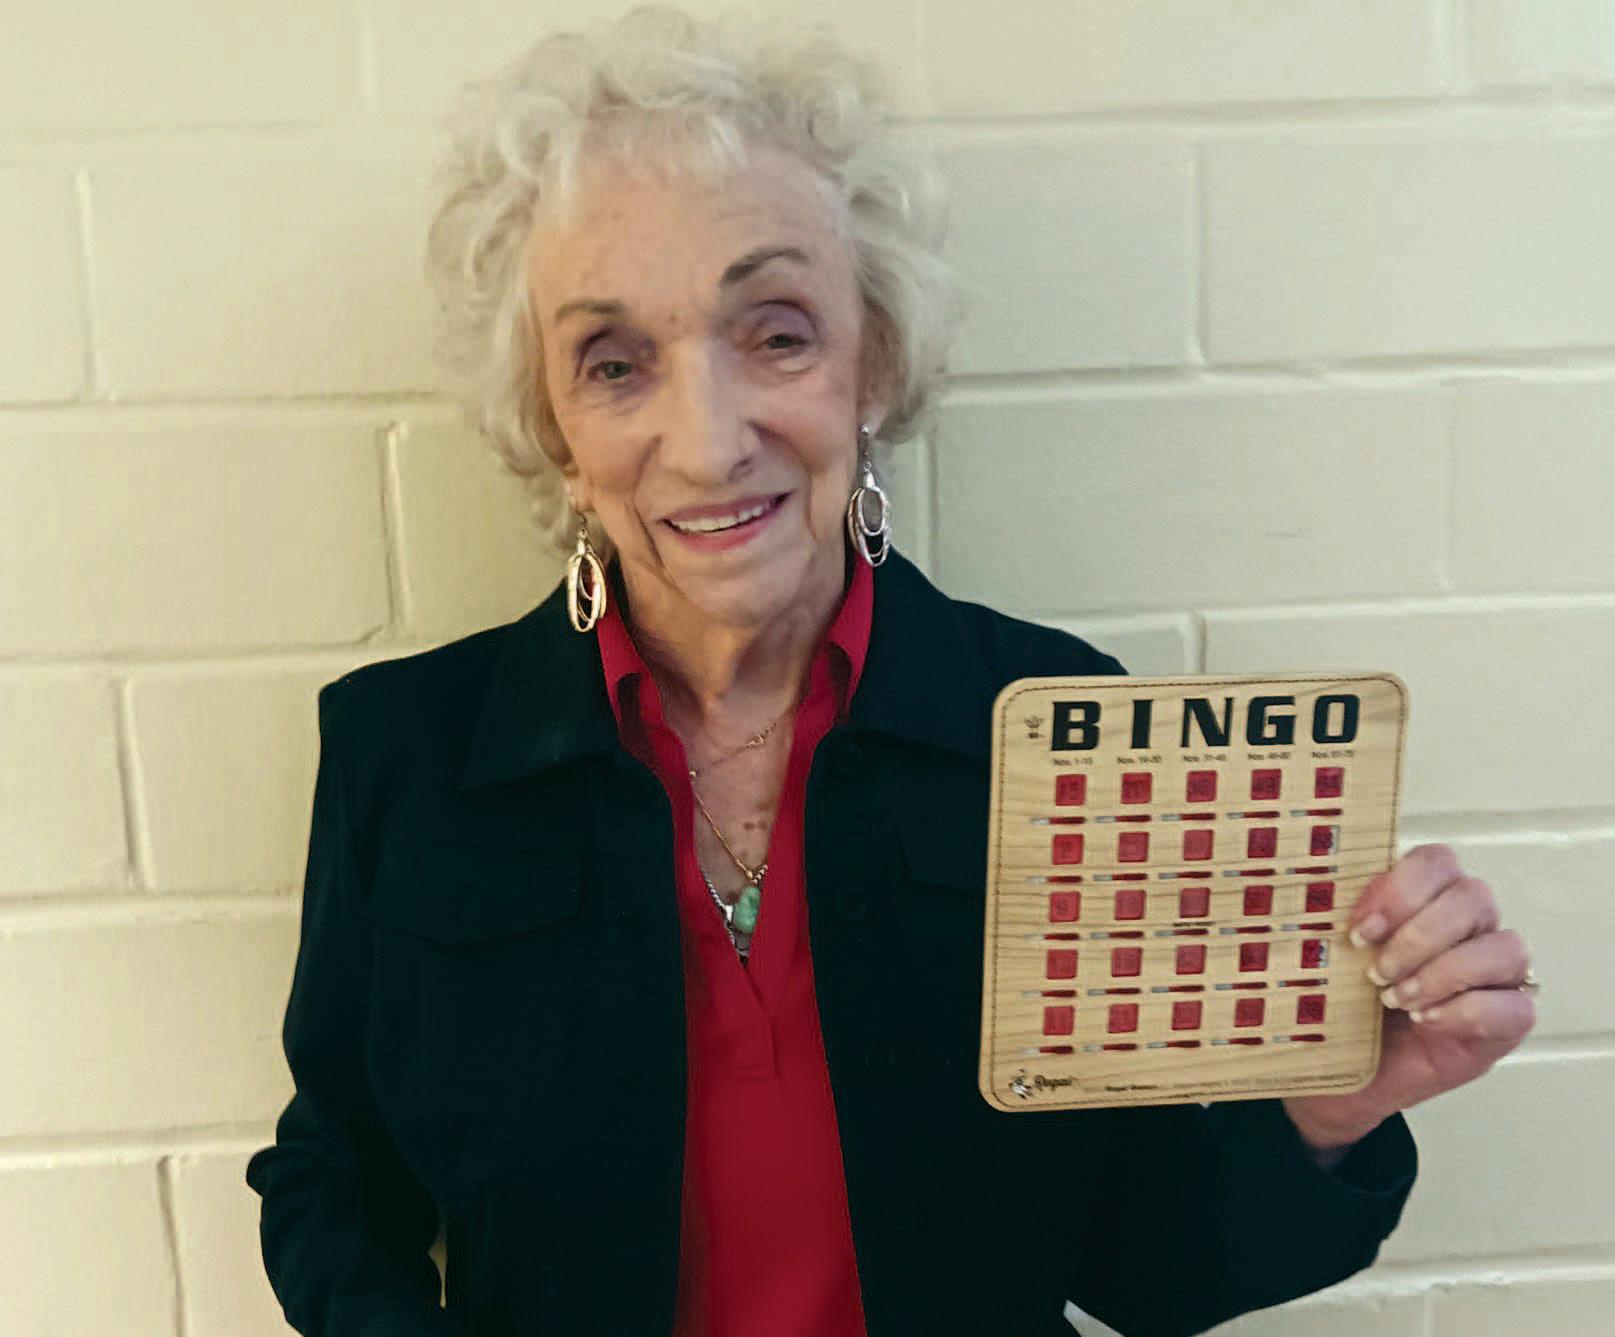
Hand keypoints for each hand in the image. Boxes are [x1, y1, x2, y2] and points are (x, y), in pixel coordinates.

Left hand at [1281, 842, 1536, 1151]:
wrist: (1346, 1075)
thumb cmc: (1340, 1010)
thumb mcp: (1325, 957)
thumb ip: (1327, 920)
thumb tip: (1295, 897)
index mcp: (1426, 899)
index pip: (1436, 861)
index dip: (1400, 889)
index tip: (1358, 929)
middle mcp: (1468, 928)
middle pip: (1472, 898)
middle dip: (1418, 935)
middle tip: (1376, 971)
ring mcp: (1494, 973)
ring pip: (1503, 946)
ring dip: (1442, 972)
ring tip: (1395, 998)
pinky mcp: (1508, 1020)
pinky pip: (1515, 1005)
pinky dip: (1465, 1010)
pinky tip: (1425, 1020)